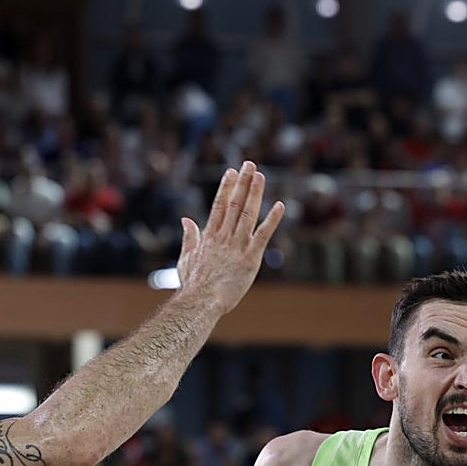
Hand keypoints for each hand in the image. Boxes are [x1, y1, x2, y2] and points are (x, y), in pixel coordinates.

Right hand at [176, 160, 284, 315]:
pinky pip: (264, 235)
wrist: (201, 301)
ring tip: (261, 175)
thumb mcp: (186, 258)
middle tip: (250, 164)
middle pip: (235, 203)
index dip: (226, 187)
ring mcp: (238, 246)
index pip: (219, 205)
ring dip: (255, 193)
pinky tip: (280, 205)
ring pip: (248, 213)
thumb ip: (190, 237)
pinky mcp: (251, 258)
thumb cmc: (193, 284)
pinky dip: (272, 219)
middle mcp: (224, 236)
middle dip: (242, 182)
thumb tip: (186, 220)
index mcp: (210, 236)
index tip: (231, 172)